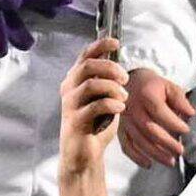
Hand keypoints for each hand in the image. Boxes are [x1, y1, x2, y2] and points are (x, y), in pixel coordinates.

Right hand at [59, 36, 128, 178]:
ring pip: (91, 84)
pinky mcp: (75, 120)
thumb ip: (107, 85)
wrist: (83, 154)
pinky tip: (119, 108)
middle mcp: (69, 88)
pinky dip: (111, 104)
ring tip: (124, 98)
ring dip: (113, 88)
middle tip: (125, 79)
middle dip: (110, 68)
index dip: (99, 46)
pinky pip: (95, 106)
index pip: (84, 56)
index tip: (115, 42)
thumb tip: (121, 71)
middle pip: (87, 66)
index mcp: (75, 81)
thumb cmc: (94, 126)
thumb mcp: (104, 100)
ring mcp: (70, 104)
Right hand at [119, 67, 195, 167]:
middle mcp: (131, 107)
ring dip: (155, 153)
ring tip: (170, 161)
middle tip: (180, 150)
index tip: (186, 130)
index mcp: (145, 94)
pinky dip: (136, 156)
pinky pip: (125, 144)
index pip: (159, 111)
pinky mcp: (119, 128)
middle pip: (149, 128)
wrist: (130, 82)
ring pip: (138, 139)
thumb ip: (180, 99)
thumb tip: (190, 113)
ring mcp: (124, 119)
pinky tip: (148, 164)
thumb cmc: (152, 87)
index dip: (174, 123)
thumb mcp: (168, 86)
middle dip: (167, 142)